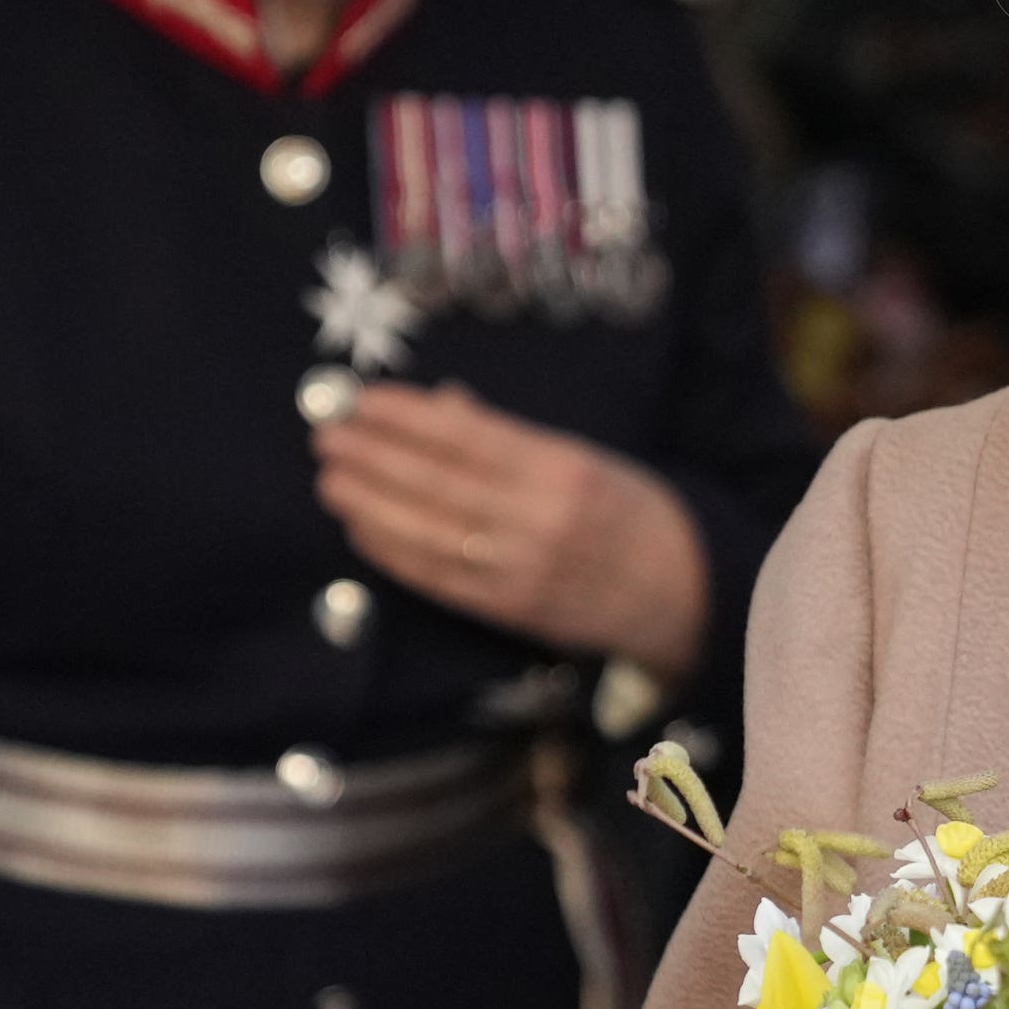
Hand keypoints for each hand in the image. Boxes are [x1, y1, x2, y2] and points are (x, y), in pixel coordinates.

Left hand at [311, 381, 709, 680]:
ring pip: (426, 531)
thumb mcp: (585, 459)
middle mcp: (540, 519)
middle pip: (437, 483)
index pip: (468, 437)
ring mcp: (521, 568)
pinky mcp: (508, 608)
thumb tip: (442, 405)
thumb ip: (511, 436)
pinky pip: (436, 577)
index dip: (408, 419)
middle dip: (374, 457)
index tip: (364, 400)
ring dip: (370, 504)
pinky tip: (362, 529)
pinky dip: (393, 552)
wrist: (681, 593)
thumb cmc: (633, 513)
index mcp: (565, 470)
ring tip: (331, 480)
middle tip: (326, 436)